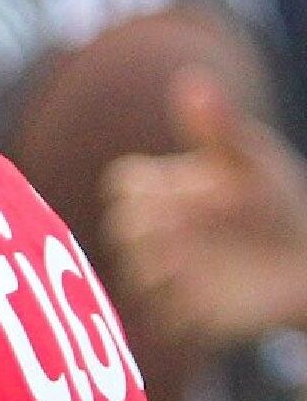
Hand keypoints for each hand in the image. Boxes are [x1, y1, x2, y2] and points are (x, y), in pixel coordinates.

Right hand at [105, 71, 306, 347]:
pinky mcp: (183, 316)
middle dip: (154, 230)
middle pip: (123, 230)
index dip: (149, 188)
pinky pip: (163, 321)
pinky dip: (183, 312)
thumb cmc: (277, 204)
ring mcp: (163, 275)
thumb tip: (191, 79)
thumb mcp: (253, 160)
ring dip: (165, 270)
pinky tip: (215, 299)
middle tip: (195, 226)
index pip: (122, 186)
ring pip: (138, 276)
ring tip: (201, 264)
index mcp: (158, 190)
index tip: (192, 189)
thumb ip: (219, 125)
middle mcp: (152, 234)